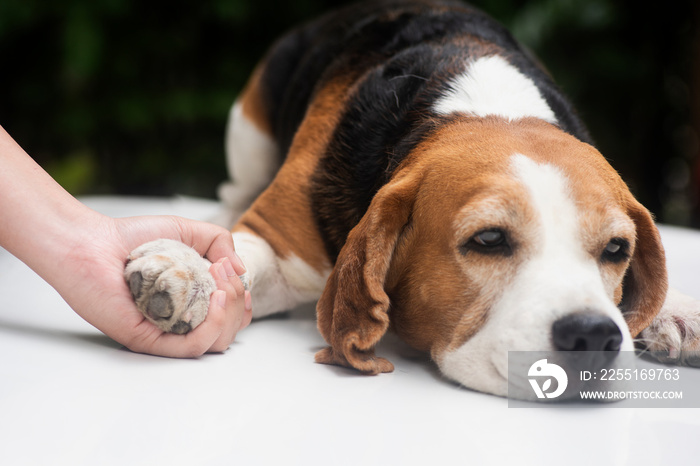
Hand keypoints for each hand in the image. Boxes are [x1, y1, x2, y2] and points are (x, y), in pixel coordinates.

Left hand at [58, 214, 251, 356]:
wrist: (93, 243)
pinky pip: (191, 347)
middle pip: (229, 333)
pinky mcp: (148, 340)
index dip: (241, 300)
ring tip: (218, 282)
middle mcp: (179, 322)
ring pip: (216, 343)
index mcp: (190, 303)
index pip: (230, 318)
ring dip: (229, 312)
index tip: (231, 271)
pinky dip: (213, 326)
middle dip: (236, 301)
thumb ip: (220, 242)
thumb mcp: (188, 231)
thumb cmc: (132, 238)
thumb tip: (242, 270)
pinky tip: (215, 299)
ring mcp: (165, 333)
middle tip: (221, 271)